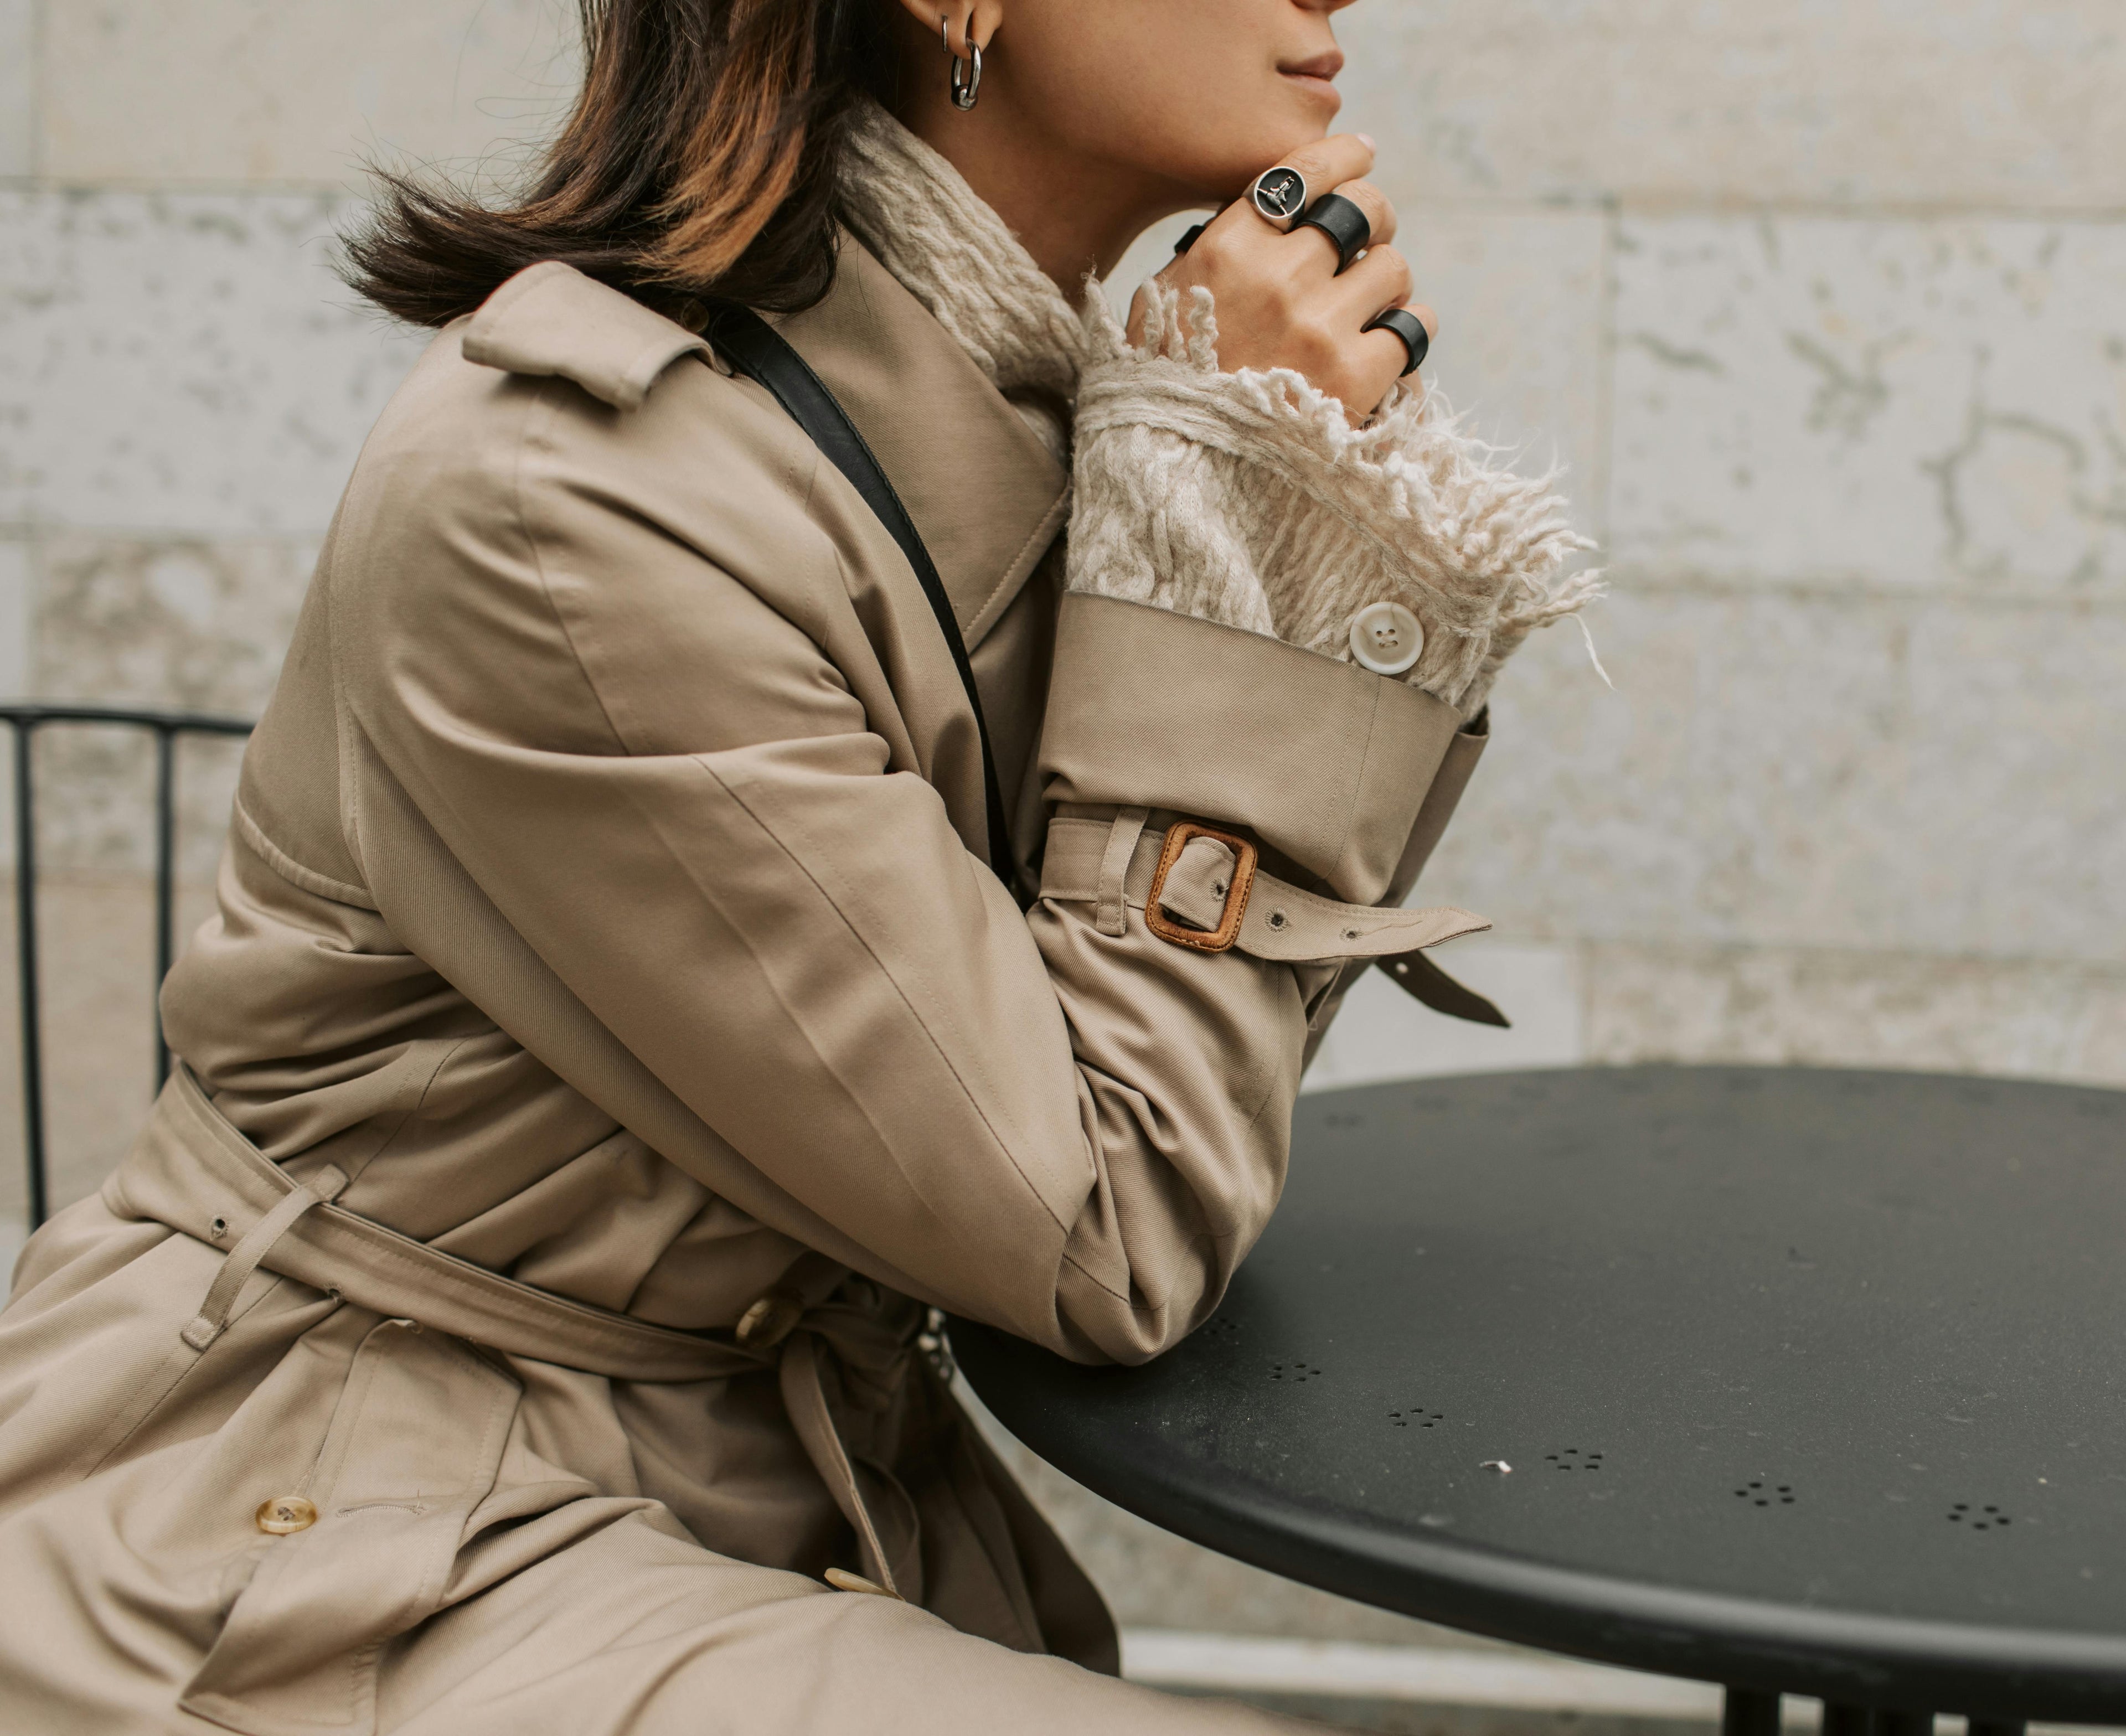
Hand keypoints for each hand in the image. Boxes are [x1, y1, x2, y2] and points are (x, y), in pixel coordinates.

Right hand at [1133, 134, 1435, 418]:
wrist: (1178, 479)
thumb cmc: (1166, 390)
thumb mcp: (1162, 304)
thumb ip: (1213, 252)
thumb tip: (1270, 212)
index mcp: (1226, 250)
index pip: (1304, 172)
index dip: (1345, 157)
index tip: (1362, 155)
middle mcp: (1277, 278)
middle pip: (1361, 209)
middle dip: (1373, 218)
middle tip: (1370, 240)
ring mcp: (1319, 327)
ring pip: (1392, 267)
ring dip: (1386, 284)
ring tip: (1369, 307)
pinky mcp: (1355, 378)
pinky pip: (1412, 326)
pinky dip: (1407, 330)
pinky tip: (1389, 344)